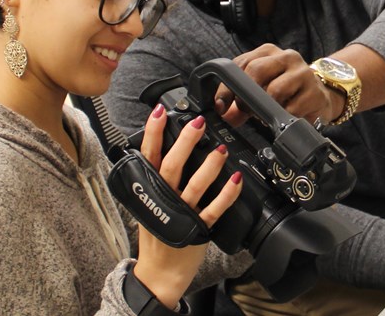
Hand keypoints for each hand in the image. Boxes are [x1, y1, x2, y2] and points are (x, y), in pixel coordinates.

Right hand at [131, 104, 243, 308]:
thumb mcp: (148, 203)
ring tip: (220, 149)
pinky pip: (213, 210)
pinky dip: (225, 195)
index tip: (159, 112)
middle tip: (197, 123)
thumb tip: (161, 149)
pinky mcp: (197, 229)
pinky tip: (236, 181)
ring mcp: (181, 214)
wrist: (159, 272)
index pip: (148, 156)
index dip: (153, 133)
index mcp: (149, 190)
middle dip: (184, 142)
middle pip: (171, 166)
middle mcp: (163, 199)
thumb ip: (153, 179)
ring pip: (194, 186)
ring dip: (208, 166)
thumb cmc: (156, 235)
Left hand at [213, 44, 341, 126]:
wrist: (321, 96)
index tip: (221, 106)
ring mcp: (302, 73)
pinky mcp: (314, 92)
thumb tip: (225, 114)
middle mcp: (286, 57)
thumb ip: (240, 99)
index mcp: (268, 52)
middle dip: (245, 96)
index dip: (226, 87)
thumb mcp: (261, 89)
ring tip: (267, 115)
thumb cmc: (287, 90)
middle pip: (255, 71)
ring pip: (274, 90)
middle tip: (245, 111)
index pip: (240, 64)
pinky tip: (285, 117)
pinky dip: (283, 117)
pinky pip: (291, 109)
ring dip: (266, 109)